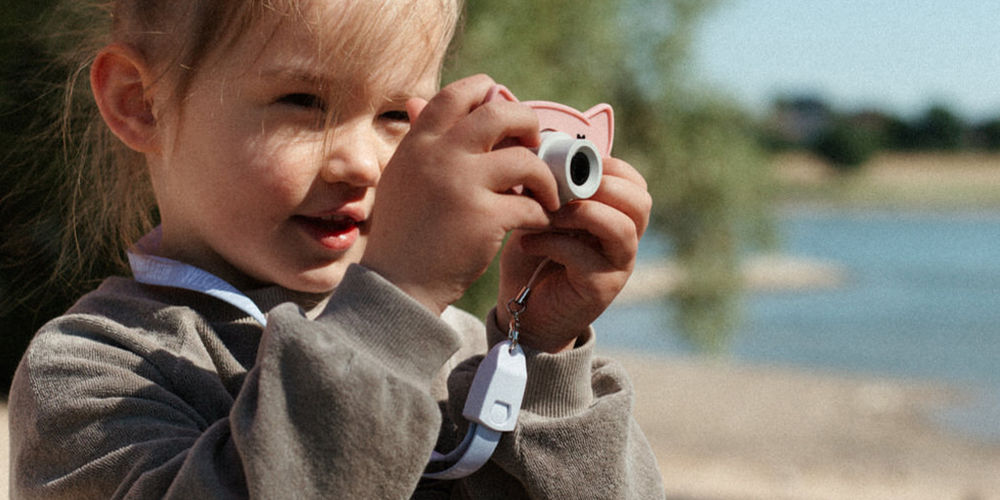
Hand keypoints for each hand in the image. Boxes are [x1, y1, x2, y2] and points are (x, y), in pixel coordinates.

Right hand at [361, 75, 559, 314]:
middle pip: (499, 114)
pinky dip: (542, 214)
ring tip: (545, 195)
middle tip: (535, 145)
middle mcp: (439, 156)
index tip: (505, 111)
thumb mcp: (400, 176)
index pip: (457, 94)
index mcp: (418, 143)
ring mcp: (462, 185)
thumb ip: (418, 141)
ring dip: (544, 177)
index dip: (487, 91)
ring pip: (525, 160)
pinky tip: (538, 222)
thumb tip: (421, 100)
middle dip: (527, 124)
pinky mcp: (484, 218)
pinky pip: (531, 204)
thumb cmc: (405, 231)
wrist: (398, 285)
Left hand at [496, 157, 650, 352]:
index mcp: (616, 216)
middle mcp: (624, 241)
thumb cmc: (533, 256)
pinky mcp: (600, 289)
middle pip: (640, 202)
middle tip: (563, 187)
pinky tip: (527, 240)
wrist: (522, 310)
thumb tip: (543, 149)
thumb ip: (551, 187)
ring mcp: (617, 266)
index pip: (635, 183)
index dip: (609, 166)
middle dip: (602, 186)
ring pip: (622, 228)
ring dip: (582, 213)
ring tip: (547, 213)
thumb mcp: (541, 212)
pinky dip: (553, 241)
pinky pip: (585, 256)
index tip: (571, 162)